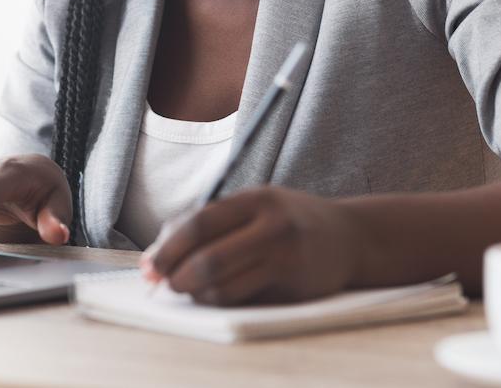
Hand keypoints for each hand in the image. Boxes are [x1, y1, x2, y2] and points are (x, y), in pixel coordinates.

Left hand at [141, 186, 359, 305]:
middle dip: (176, 275)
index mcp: (257, 198)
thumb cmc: (290, 220)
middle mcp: (272, 225)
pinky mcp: (293, 286)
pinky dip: (220, 301)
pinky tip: (215, 295)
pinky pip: (243, 299)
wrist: (350, 237)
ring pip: (223, 286)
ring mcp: (285, 257)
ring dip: (195, 293)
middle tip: (164, 283)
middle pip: (208, 258)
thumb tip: (157, 252)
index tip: (150, 265)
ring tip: (188, 290)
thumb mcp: (255, 206)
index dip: (168, 247)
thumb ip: (211, 222)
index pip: (200, 222)